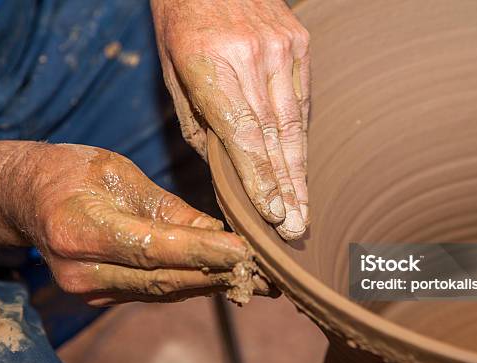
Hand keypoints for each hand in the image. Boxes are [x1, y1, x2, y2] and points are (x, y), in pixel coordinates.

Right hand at [0, 143, 265, 304]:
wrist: (30, 197)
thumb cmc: (74, 172)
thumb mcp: (122, 176)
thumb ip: (170, 211)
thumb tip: (220, 234)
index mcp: (80, 229)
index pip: (153, 247)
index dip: (202, 251)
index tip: (245, 251)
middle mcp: (82, 270)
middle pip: (163, 279)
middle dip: (218, 275)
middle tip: (267, 274)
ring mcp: (89, 290)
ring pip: (163, 291)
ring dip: (212, 285)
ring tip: (257, 281)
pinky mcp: (100, 297)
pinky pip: (154, 292)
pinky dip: (191, 284)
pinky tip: (223, 279)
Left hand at [151, 0, 309, 239]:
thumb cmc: (180, 21)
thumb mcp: (173, 71)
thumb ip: (198, 122)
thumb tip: (223, 168)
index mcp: (211, 64)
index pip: (243, 134)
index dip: (261, 178)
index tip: (274, 215)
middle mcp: (253, 57)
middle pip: (275, 136)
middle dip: (287, 188)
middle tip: (297, 228)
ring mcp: (282, 48)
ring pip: (294, 123)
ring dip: (299, 172)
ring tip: (303, 209)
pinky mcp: (299, 42)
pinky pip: (301, 99)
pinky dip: (300, 137)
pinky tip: (301, 168)